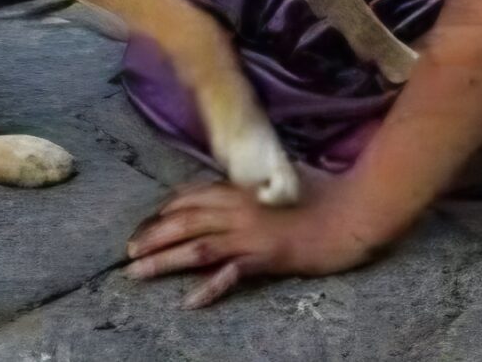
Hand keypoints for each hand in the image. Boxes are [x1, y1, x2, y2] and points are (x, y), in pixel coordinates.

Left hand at [124, 181, 380, 308]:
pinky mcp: (267, 257)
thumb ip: (255, 184)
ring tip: (137, 273)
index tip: (145, 226)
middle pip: (184, 222)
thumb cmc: (325, 193)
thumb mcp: (283, 179)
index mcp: (241, 188)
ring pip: (197, 247)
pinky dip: (209, 288)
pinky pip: (232, 274)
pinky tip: (189, 302)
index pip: (191, 197)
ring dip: (163, 261)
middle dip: (151, 237)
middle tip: (126, 253)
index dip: (164, 212)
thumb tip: (238, 186)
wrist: (354, 212)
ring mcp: (252, 233)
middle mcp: (239, 208)